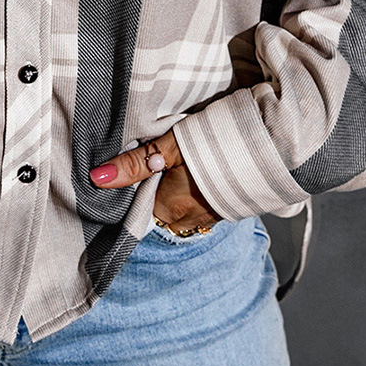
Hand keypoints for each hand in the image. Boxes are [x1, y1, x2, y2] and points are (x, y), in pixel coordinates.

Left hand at [89, 127, 221, 235]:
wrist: (268, 147)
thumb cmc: (215, 145)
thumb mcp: (168, 147)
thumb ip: (134, 164)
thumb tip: (97, 178)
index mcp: (168, 209)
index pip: (135, 204)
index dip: (130, 185)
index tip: (132, 167)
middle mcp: (186, 221)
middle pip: (154, 206)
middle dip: (151, 187)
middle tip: (156, 160)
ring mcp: (206, 218)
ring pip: (174, 206)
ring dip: (171, 188)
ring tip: (175, 163)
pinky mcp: (222, 210)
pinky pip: (194, 205)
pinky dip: (190, 191)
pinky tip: (195, 171)